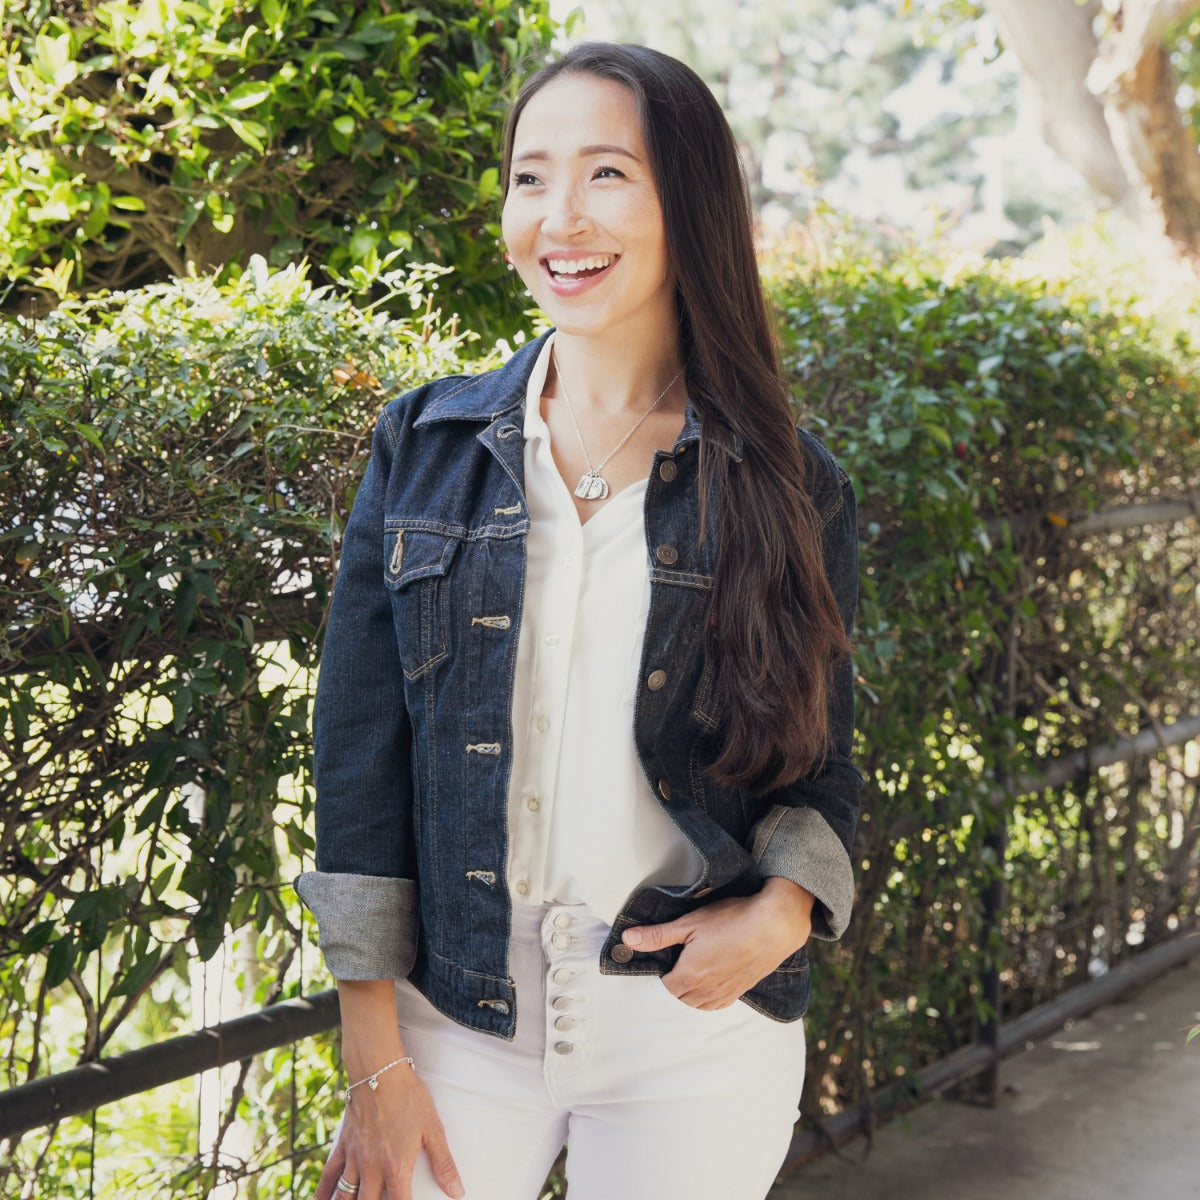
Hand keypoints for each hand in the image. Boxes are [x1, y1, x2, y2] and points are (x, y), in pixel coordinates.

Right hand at [314, 1065, 463, 1199]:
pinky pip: (328, 1175)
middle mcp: (372, 1168)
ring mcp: (355, 1157)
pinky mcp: (343, 1145)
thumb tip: (457, 1191)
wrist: (380, 1071)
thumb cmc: (409, 1097)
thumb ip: (444, 1164)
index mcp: (396, 1166)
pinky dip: (322, 1193)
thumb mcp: (433, 1128)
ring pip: (345, 1196)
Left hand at [620, 878, 814, 1010]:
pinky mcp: (741, 991)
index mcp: (690, 976)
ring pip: (698, 1005)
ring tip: (689, 973)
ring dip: (689, 994)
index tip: (661, 959)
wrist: (774, 925)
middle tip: (674, 963)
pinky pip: (717, 1005)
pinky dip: (708, 999)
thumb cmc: (732, 920)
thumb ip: (658, 935)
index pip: (664, 988)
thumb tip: (628, 940)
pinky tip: (709, 984)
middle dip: (673, 984)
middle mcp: (706, 991)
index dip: (659, 974)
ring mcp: (725, 993)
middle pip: (679, 998)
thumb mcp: (689, 923)